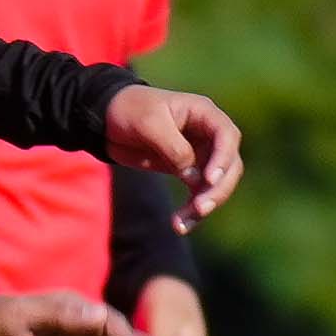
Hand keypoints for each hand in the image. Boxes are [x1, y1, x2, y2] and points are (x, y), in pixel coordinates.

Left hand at [101, 83, 242, 220]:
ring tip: (181, 223)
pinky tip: (179, 225)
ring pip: (216, 185)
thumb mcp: (149, 123)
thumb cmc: (129, 110)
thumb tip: (192, 176)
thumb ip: (173, 147)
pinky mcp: (187, 172)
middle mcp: (207, 134)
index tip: (209, 179)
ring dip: (205, 205)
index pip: (227, 136)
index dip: (223, 159)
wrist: (106, 121)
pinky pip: (198, 194)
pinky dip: (191, 211)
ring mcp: (200, 154)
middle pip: (229, 165)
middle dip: (218, 189)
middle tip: (200, 208)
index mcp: (203, 113)